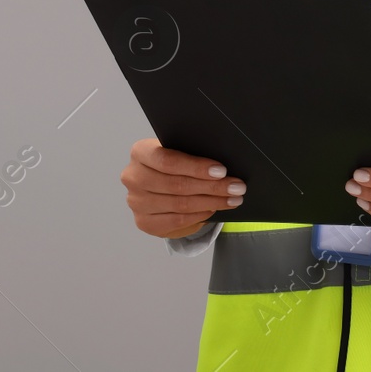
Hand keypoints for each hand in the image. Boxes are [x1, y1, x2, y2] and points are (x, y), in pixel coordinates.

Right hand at [121, 138, 245, 238]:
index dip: (196, 167)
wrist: (156, 182)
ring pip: (180, 205)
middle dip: (212, 187)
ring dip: (211, 202)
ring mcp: (136, 202)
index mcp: (140, 152)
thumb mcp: (178, 150)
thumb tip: (222, 166)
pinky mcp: (144, 221)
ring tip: (233, 199)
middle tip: (237, 187)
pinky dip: (199, 215)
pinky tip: (214, 209)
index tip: (222, 171)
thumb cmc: (173, 161)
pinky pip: (177, 220)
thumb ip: (192, 153)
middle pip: (177, 185)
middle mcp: (133, 177)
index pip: (168, 161)